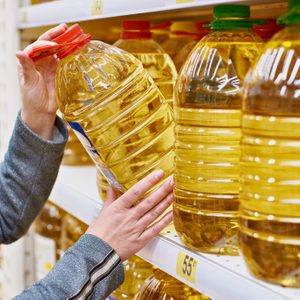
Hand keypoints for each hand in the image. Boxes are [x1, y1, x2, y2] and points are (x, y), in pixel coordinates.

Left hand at [16, 24, 67, 139]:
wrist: (42, 111)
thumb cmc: (31, 98)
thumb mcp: (28, 82)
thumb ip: (26, 67)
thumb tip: (19, 52)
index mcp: (30, 61)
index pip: (37, 46)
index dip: (45, 42)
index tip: (54, 44)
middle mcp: (40, 61)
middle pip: (49, 43)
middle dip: (57, 35)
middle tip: (66, 28)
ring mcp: (50, 66)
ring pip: (58, 50)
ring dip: (66, 43)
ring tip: (74, 36)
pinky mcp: (59, 72)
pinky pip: (65, 60)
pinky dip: (71, 54)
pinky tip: (76, 49)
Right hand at [87, 170, 173, 260]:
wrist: (97, 255)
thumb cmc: (98, 234)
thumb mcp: (103, 213)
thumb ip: (110, 199)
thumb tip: (112, 188)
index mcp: (118, 208)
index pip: (136, 191)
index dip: (148, 181)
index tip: (159, 174)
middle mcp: (128, 217)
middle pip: (149, 201)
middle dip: (162, 190)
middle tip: (173, 181)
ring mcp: (135, 229)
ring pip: (154, 213)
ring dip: (165, 202)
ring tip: (175, 193)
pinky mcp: (140, 240)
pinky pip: (155, 229)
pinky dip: (164, 221)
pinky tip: (172, 213)